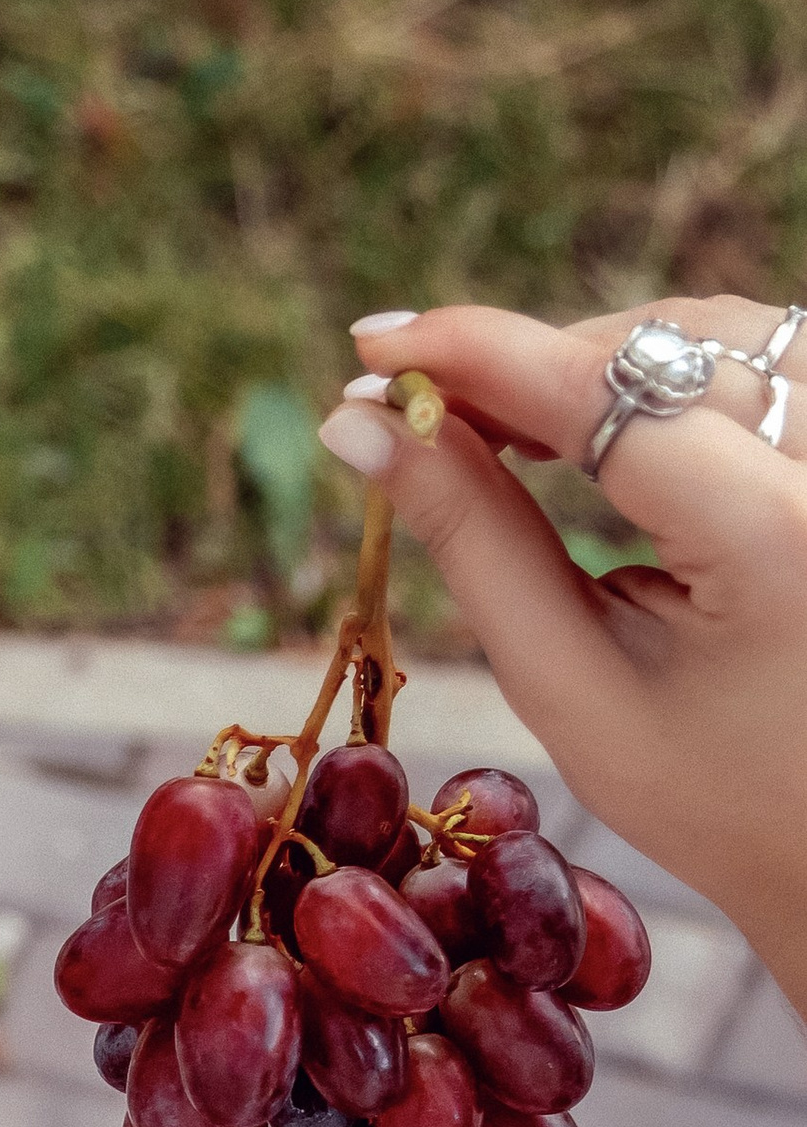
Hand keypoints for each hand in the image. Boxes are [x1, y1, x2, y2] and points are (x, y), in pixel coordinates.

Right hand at [320, 298, 806, 1006]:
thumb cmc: (708, 793)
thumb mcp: (571, 687)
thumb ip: (472, 543)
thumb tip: (361, 427)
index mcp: (777, 540)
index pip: (611, 401)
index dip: (482, 358)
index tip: (374, 344)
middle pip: (664, 345)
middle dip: (532, 360)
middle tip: (416, 403)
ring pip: (718, 333)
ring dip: (599, 361)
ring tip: (494, 423)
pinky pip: (762, 360)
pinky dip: (666, 373)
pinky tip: (587, 423)